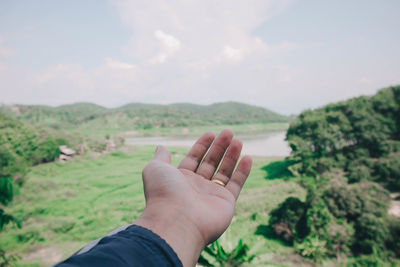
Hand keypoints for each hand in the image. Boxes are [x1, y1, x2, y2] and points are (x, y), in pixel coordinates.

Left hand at [134, 130, 251, 266]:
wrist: (176, 221)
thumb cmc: (164, 193)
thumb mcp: (156, 169)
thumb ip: (161, 158)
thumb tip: (161, 147)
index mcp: (180, 179)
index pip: (194, 158)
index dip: (202, 145)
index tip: (211, 133)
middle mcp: (196, 188)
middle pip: (211, 163)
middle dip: (219, 147)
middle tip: (229, 132)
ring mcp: (212, 196)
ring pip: (225, 172)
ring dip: (232, 156)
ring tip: (238, 140)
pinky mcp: (226, 203)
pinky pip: (236, 184)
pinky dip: (243, 172)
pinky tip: (248, 158)